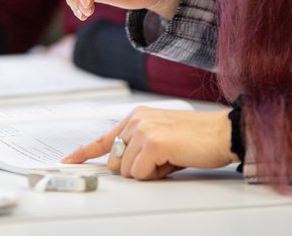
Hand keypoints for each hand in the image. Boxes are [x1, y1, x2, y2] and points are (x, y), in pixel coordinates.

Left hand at [62, 107, 234, 179]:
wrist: (222, 134)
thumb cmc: (197, 139)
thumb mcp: (162, 139)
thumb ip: (139, 148)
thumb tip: (122, 166)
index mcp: (136, 117)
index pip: (104, 138)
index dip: (84, 152)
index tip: (69, 160)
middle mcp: (136, 120)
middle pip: (114, 161)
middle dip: (135, 168)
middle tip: (162, 160)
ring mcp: (142, 130)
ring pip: (125, 170)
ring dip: (147, 172)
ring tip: (170, 158)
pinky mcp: (152, 143)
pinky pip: (139, 174)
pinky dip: (155, 175)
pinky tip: (171, 161)